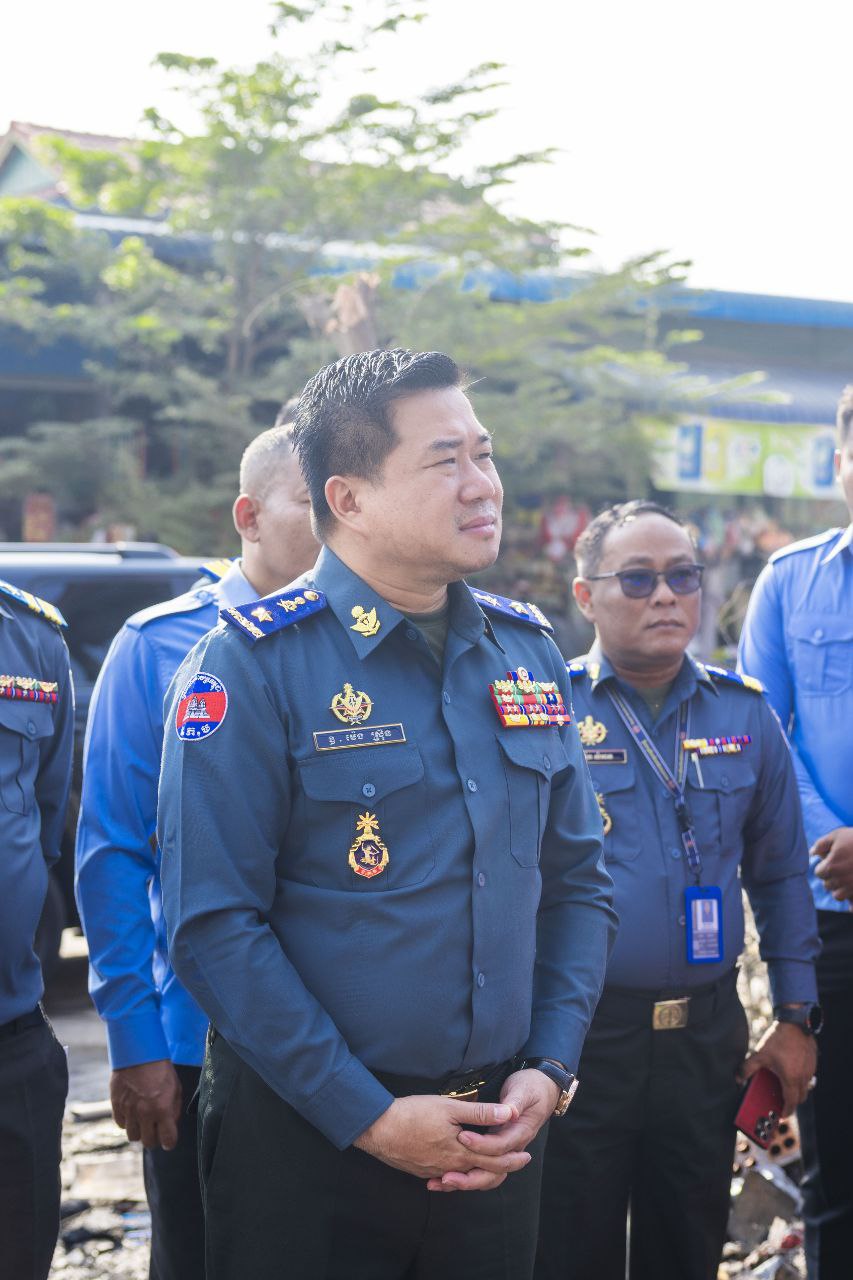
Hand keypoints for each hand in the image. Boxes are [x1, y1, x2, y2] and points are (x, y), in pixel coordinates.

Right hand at [110, 1060, 182, 1150]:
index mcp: (162, 1109)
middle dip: (154, 1139)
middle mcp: (144, 1113)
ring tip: (143, 1120)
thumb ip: (174, 1109)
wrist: (138, 1053)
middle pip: (148, 1142)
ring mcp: (129, 1110)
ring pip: (133, 1136)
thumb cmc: (160, 1069)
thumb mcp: (175, 1088)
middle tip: (156, 1131)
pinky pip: (121, 1125)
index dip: (170, 1143)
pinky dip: (127, 1122)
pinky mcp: (116, 1105)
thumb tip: (170, 1126)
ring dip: (139, 1131)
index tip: (169, 1141)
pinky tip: (132, 1112)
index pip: (168, 1139)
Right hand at [354, 1094, 529, 1189]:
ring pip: (464, 1178)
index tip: (525, 1154)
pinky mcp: (422, 1171)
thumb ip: (480, 1113)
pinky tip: (458, 1172)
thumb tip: (508, 1113)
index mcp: (460, 1152)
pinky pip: (446, 1178)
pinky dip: (459, 1177)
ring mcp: (434, 1171)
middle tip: (517, 1162)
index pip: (494, 1160)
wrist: (379, 1129)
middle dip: (503, 1167)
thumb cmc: (414, 1114)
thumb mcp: (449, 1107)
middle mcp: (450, 1167)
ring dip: (481, 1173)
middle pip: (482, 1173)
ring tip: (491, 1166)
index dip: (512, 1157)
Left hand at [427, 1068, 559, 1192]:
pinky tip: (445, 1178)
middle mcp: (513, 1147)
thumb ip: (515, 1101)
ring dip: (466, 1182)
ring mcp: (505, 1150)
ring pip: (488, 1176)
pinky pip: (483, 1170)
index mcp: (521, 1132)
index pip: (500, 1146)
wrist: (542, 1090)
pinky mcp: (496, 1150)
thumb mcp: (523, 1090)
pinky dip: (466, 1177)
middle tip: (446, 1176)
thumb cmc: (531, 1087)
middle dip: (470, 1177)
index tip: (462, 1136)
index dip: (482, 1144)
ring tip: (443, 1182)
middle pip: (494, 1171)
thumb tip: (510, 1112)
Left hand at [738, 1021, 816, 1115]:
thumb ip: (748, 1068)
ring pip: (806, 1087)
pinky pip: (809, 1076)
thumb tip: (738, 1078)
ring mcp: (810, 1069)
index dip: (786, 1110)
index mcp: (791, 1078)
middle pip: (801, 1097)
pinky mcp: (813, 1062)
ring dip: (797, 1090)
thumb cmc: (778, 1038)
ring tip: (785, 1087)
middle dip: (792, 1102)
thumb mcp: (760, 1054)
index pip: (791, 1102)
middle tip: (782, 1102)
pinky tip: (791, 1072)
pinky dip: (801, 1079)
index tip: (782, 1114)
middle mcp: (803, 1076)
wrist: (794, 1022)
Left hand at [813, 827, 852, 903]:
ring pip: (838, 896)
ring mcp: (852, 889)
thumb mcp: (838, 835)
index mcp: (831, 866)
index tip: (832, 861)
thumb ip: (821, 844)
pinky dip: (852, 904)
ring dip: (841, 889)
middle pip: (828, 885)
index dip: (825, 866)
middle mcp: (840, 880)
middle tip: (842, 869)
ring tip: (848, 878)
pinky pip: (852, 907)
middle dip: (832, 878)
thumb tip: (812, 853)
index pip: (819, 873)